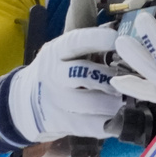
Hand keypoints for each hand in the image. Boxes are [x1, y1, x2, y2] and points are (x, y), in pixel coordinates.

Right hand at [8, 27, 122, 142]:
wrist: (26, 101)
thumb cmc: (59, 70)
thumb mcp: (66, 52)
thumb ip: (89, 43)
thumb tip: (121, 31)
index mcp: (57, 51)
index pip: (76, 41)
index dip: (97, 39)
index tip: (117, 39)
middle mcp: (53, 73)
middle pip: (82, 74)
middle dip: (109, 78)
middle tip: (129, 80)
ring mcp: (55, 99)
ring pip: (86, 102)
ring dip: (111, 103)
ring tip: (126, 102)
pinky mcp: (60, 122)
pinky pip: (87, 125)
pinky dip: (107, 124)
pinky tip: (119, 121)